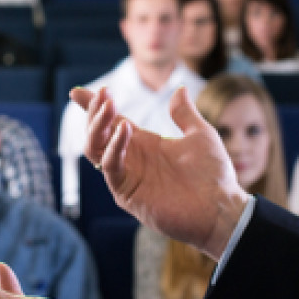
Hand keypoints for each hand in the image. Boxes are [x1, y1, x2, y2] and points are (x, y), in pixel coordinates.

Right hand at [73, 86, 249, 257]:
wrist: (221, 208)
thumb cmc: (213, 176)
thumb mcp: (200, 135)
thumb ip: (185, 114)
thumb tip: (178, 89)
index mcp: (144, 144)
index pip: (111, 122)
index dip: (93, 107)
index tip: (77, 92)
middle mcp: (131, 159)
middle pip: (97, 133)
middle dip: (94, 112)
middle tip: (104, 94)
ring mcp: (127, 177)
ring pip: (95, 149)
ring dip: (97, 126)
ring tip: (109, 106)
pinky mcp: (127, 194)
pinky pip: (111, 167)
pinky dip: (114, 147)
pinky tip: (125, 129)